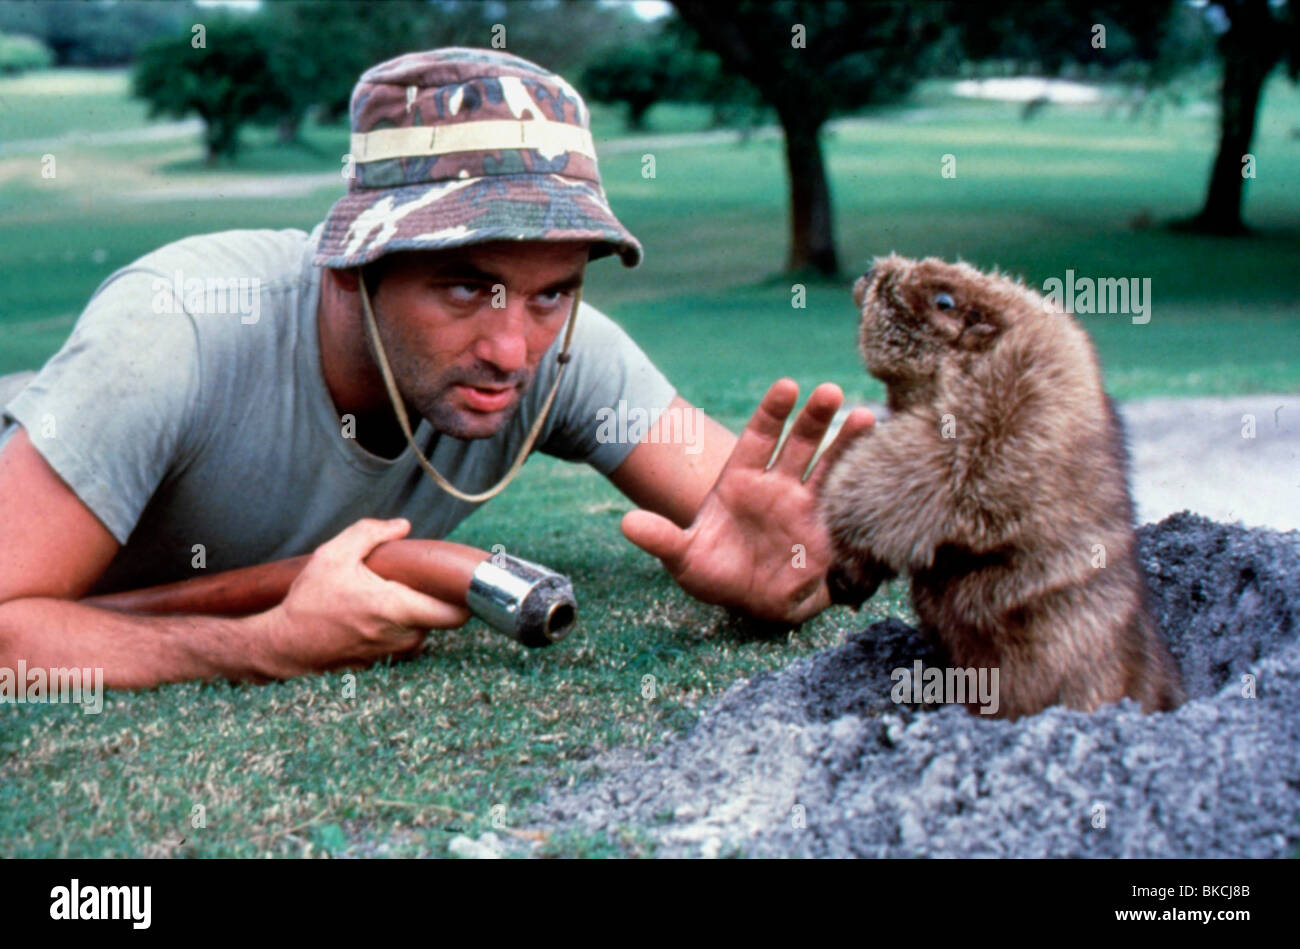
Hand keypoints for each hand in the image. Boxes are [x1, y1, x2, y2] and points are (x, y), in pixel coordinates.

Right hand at [265, 518, 470, 675]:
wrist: (285, 644)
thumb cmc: (309, 600)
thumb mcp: (334, 555)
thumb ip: (370, 533)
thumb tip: (403, 526)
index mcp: (396, 608)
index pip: (456, 614)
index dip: (466, 598)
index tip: (460, 582)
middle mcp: (400, 636)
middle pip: (440, 619)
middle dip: (434, 600)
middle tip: (416, 581)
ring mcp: (391, 654)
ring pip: (422, 631)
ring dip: (414, 615)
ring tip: (387, 596)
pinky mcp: (380, 664)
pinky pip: (401, 643)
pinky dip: (396, 629)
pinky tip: (373, 615)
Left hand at [621, 379, 874, 626]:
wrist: (753, 604)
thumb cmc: (717, 574)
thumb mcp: (685, 558)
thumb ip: (661, 538)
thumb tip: (627, 524)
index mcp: (741, 480)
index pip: (758, 437)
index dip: (772, 412)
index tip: (787, 386)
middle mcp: (776, 483)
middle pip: (798, 442)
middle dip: (814, 417)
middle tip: (831, 392)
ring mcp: (805, 502)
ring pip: (828, 464)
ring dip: (846, 442)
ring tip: (867, 418)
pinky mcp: (828, 527)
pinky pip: (847, 499)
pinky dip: (864, 481)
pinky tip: (883, 462)